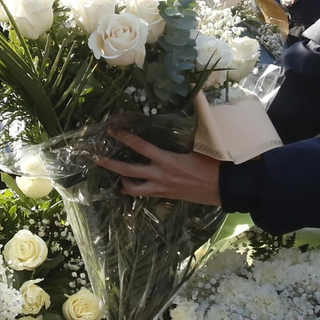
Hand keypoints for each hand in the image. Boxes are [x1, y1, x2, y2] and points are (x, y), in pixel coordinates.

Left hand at [95, 128, 222, 204]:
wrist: (223, 188)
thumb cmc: (212, 165)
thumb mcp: (196, 147)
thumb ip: (181, 139)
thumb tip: (176, 123)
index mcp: (167, 159)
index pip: (140, 146)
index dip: (124, 137)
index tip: (112, 131)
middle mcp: (160, 175)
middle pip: (128, 170)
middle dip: (110, 164)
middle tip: (96, 158)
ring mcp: (161, 188)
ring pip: (133, 188)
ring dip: (123, 182)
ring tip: (119, 177)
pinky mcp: (166, 196)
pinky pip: (145, 194)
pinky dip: (136, 190)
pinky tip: (134, 187)